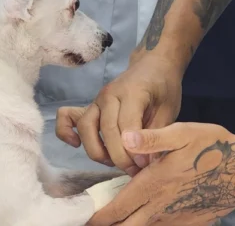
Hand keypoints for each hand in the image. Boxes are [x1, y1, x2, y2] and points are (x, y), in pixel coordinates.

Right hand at [56, 54, 182, 175]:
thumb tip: (145, 163)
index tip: (143, 164)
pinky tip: (76, 145)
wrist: (154, 66)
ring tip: (114, 163)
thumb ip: (156, 136)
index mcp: (132, 92)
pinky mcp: (90, 106)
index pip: (127, 124)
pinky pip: (67, 116)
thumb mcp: (169, 111)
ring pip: (86, 127)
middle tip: (133, 170)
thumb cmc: (164, 88)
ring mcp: (96, 99)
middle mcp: (110, 94)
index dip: (134, 149)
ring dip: (97, 151)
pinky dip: (65, 131)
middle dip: (119, 156)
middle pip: (106, 129)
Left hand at [89, 123, 234, 225]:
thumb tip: (124, 138)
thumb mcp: (181, 133)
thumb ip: (150, 139)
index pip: (119, 207)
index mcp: (154, 184)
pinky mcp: (192, 223)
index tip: (86, 220)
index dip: (100, 217)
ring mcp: (178, 218)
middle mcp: (162, 206)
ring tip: (118, 223)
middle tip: (96, 224)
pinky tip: (147, 220)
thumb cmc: (213, 146)